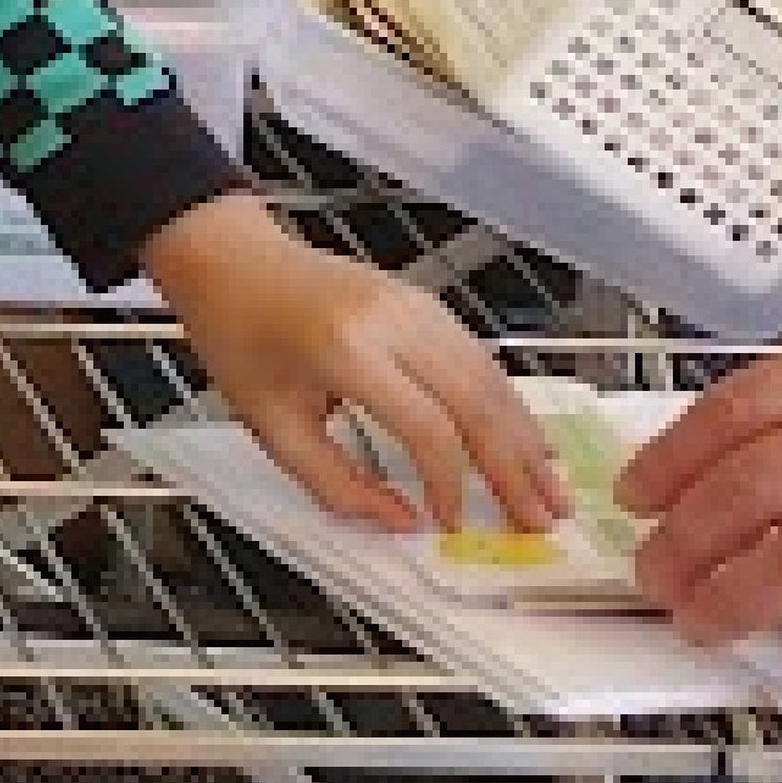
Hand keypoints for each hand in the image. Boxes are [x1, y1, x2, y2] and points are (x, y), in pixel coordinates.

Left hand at [138, 195, 565, 537]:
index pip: (427, 426)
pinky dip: (508, 404)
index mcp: (348, 351)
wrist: (231, 261)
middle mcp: (394, 321)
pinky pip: (479, 359)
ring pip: (490, 379)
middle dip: (513, 467)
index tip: (450, 521)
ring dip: (524, 439)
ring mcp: (416, 306)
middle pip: (475, 402)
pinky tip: (526, 439)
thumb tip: (401, 520)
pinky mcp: (425, 303)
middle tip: (541, 519)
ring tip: (550, 490)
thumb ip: (335, 483)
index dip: (449, 482)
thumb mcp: (270, 427)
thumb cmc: (241, 339)